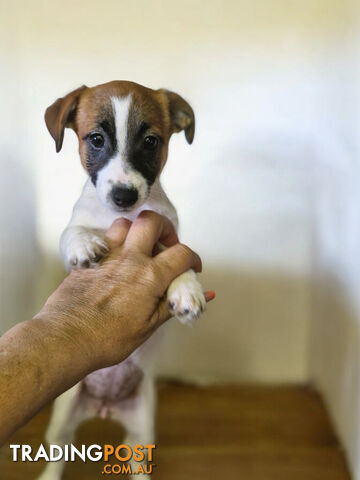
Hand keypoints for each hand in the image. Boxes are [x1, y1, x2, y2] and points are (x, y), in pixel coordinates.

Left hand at [37, 211, 213, 369]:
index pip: (182, 253)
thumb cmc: (107, 339)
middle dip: (164, 228)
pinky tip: (115, 265)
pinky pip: (102, 243)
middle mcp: (129, 259)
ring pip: (123, 224)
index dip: (193, 258)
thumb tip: (203, 297)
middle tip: (166, 245)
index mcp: (150, 276)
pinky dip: (113, 246)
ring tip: (139, 248)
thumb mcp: (148, 327)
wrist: (66, 340)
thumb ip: (173, 305)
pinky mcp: (87, 263)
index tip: (192, 268)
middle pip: (151, 222)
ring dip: (135, 231)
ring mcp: (106, 258)